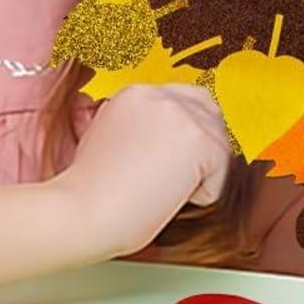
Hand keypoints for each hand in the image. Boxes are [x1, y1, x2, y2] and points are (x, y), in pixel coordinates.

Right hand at [52, 82, 233, 259]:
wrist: (82, 211)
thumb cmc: (89, 192)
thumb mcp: (106, 138)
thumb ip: (139, 128)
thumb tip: (169, 143)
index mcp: (134, 92)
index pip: (181, 102)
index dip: (178, 137)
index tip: (161, 162)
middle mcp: (158, 94)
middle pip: (208, 112)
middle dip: (202, 145)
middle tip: (177, 178)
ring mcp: (180, 114)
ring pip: (218, 142)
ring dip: (201, 171)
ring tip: (163, 189)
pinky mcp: (199, 140)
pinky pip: (221, 171)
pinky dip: (204, 193)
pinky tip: (169, 197)